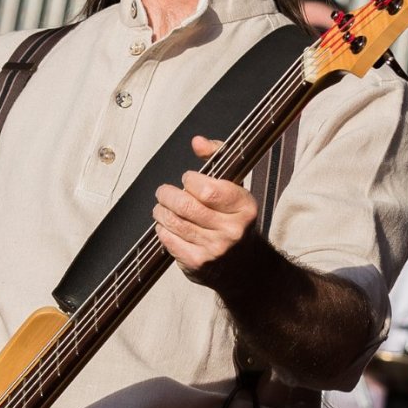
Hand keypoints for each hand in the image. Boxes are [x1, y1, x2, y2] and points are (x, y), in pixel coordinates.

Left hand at [153, 136, 258, 282]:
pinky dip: (162, 230)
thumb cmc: (235, 218)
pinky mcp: (199, 264)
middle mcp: (232, 230)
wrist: (246, 265)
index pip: (207, 190)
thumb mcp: (235, 186)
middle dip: (167, 195)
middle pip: (186, 207)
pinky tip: (165, 225)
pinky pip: (170, 241)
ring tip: (160, 207)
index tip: (187, 180)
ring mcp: (215, 249)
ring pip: (175, 223)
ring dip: (161, 211)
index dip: (190, 181)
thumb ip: (218, 157)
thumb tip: (197, 142)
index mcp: (244, 207)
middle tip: (163, 192)